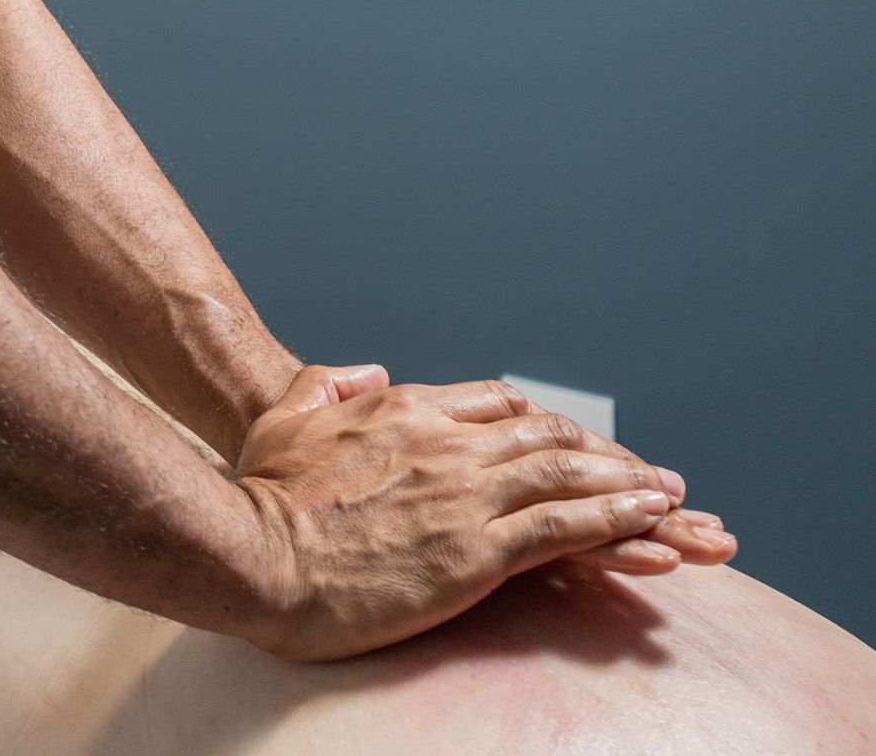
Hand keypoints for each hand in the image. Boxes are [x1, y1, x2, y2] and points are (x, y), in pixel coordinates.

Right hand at [228, 364, 701, 659]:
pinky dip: (616, 520)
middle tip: (644, 470)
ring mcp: (463, 493)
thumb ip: (329, 383)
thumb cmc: (262, 495)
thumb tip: (366, 372)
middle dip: (602, 450)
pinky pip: (564, 528)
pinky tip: (650, 522)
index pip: (494, 402)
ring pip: (566, 472)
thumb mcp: (288, 418)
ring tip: (671, 495)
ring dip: (626, 480)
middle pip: (544, 432)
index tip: (571, 440)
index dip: (541, 421)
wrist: (254, 554)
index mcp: (403, 409)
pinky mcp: (475, 550)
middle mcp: (443, 440)